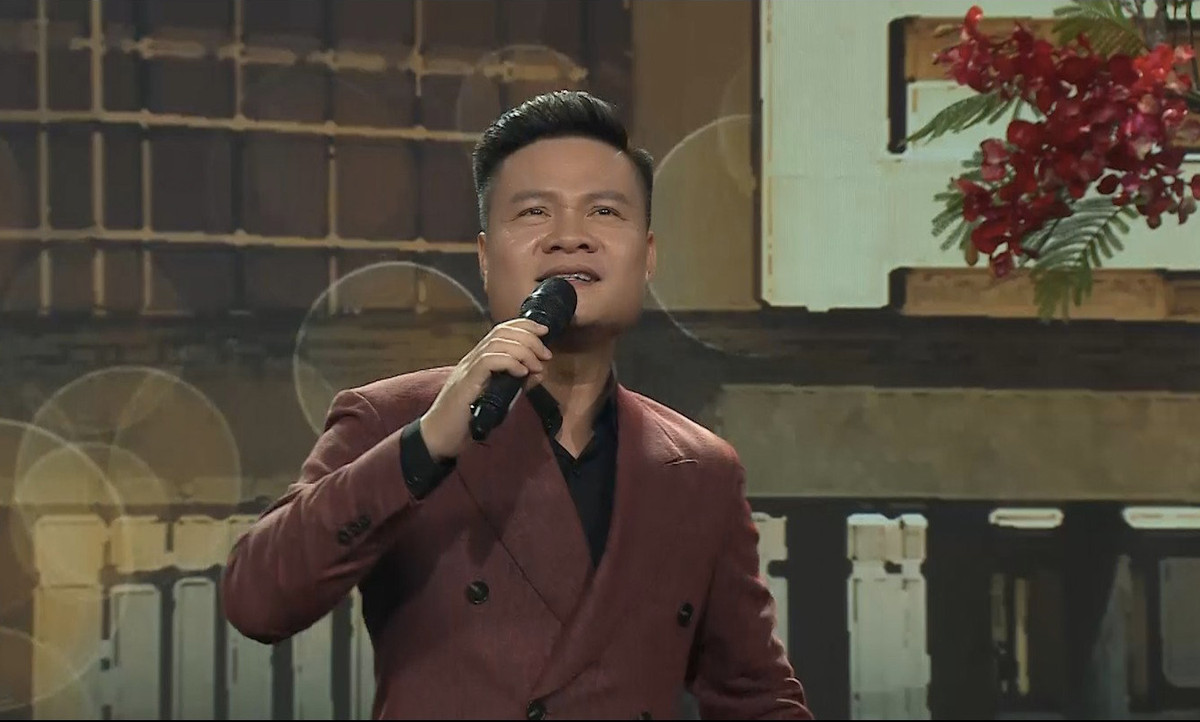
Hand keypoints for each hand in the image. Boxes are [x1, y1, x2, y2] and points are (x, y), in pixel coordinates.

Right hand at [419, 318, 552, 460]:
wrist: (440, 435)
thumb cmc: (468, 419)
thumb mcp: (500, 398)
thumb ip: (518, 384)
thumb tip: (539, 372)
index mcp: (480, 359)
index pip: (501, 330)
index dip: (524, 326)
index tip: (544, 332)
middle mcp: (473, 358)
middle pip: (501, 332)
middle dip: (529, 337)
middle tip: (546, 354)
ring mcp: (468, 368)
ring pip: (497, 343)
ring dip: (523, 350)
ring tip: (537, 366)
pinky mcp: (466, 381)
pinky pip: (488, 361)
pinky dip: (509, 362)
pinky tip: (521, 373)